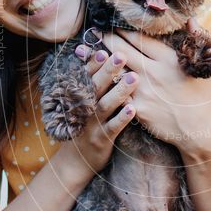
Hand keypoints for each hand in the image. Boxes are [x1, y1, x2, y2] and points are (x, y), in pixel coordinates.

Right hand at [55, 42, 138, 176]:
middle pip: (95, 86)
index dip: (94, 63)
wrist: (75, 161)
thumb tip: (96, 55)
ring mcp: (92, 124)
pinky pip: (113, 127)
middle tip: (122, 56)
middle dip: (108, 71)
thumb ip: (90, 84)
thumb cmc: (84, 125)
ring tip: (134, 78)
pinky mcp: (102, 140)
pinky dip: (122, 118)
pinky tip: (133, 108)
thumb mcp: (81, 104)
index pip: (85, 76)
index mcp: (78, 97)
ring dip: (119, 91)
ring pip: (105, 105)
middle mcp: (83, 108)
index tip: (105, 49)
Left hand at [101, 18, 210, 145]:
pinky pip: (117, 94)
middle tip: (95, 31)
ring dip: (100, 61)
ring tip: (87, 51)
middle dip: (106, 38)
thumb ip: (199, 39)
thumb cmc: (205, 97)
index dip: (123, 29)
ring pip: (115, 71)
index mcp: (167, 59)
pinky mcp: (137, 109)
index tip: (113, 23)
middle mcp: (152, 72)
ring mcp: (143, 91)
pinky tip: (94, 80)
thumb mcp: (209, 65)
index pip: (138, 38)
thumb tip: (190, 19)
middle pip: (121, 50)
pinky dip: (105, 86)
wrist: (200, 129)